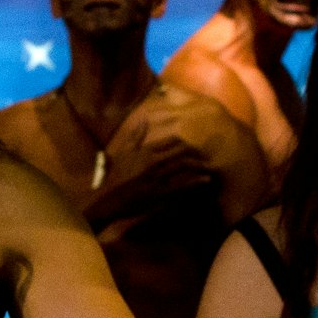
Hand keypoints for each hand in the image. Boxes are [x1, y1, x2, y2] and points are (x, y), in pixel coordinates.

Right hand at [91, 89, 217, 220]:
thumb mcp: (124, 152)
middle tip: (206, 154)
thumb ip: (136, 135)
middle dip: (197, 152)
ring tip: (210, 166)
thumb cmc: (114, 175)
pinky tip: (205, 181)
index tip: (193, 144)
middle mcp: (155, 163)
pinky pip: (183, 186)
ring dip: (200, 166)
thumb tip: (145, 119)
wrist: (108, 199)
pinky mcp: (162, 194)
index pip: (173, 140)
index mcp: (147, 152)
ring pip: (186, 168)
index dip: (186, 141)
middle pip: (183, 152)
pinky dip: (196, 183)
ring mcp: (159, 179)